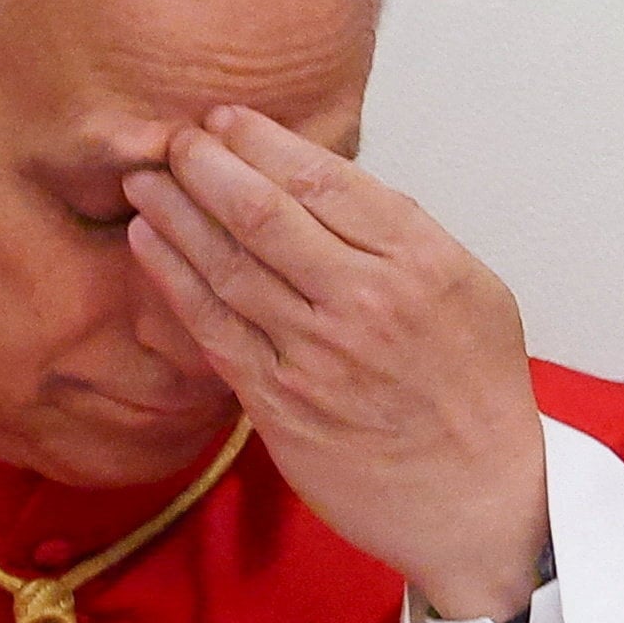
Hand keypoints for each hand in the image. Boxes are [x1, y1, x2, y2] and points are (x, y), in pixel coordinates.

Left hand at [122, 106, 548, 622]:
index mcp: (420, 262)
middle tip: (173, 140)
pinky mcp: (279, 404)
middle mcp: (365, 302)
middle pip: (263, 213)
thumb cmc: (476, 394)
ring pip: (227, 265)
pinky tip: (146, 242)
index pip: (324, 180)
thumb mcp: (471, 290)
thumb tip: (322, 183)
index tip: (226, 119)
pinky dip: (172, 277)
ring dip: (176, 214)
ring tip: (144, 180)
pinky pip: (212, 327)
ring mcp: (316, 355)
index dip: (262, 142)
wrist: (479, 503)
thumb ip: (400, 236)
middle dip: (206, 166)